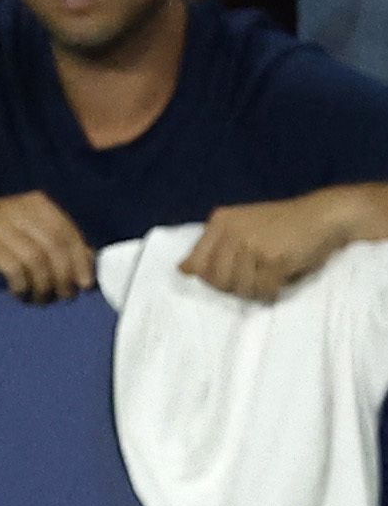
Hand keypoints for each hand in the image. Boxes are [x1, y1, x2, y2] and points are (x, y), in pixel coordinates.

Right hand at [0, 189, 95, 302]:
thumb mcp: (23, 229)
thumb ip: (52, 240)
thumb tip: (87, 260)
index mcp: (36, 204)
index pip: (69, 233)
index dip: (81, 261)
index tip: (85, 284)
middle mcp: (20, 210)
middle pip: (55, 248)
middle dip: (63, 277)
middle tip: (62, 297)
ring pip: (36, 259)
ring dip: (42, 284)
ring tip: (38, 298)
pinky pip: (13, 267)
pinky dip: (21, 283)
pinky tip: (18, 292)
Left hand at [182, 193, 358, 303]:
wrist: (325, 215)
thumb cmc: (282, 225)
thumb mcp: (242, 227)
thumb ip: (212, 247)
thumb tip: (182, 270)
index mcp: (220, 221)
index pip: (196, 265)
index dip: (211, 278)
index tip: (231, 274)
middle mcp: (232, 231)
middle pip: (216, 281)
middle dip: (234, 286)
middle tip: (256, 275)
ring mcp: (252, 245)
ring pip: (238, 289)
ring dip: (255, 289)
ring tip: (270, 273)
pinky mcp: (272, 259)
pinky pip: (261, 291)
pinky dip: (271, 290)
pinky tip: (281, 277)